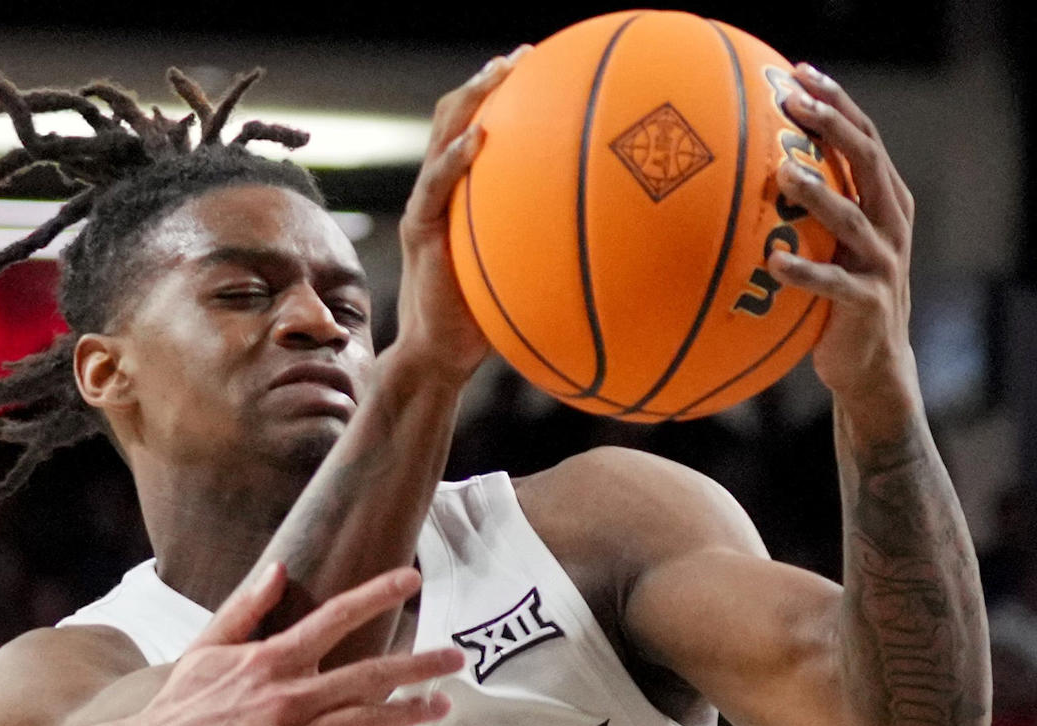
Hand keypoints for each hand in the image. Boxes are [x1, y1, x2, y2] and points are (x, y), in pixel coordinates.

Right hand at [110, 561, 458, 725]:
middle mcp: (286, 697)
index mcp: (269, 661)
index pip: (333, 619)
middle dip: (416, 665)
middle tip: (456, 658)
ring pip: (361, 724)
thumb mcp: (206, 648)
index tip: (413, 579)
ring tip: (441, 707)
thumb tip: (279, 570)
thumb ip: (245, 609)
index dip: (377, 596)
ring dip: (407, 715)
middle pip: (364, 675)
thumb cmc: (175, 708)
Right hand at [388, 53, 518, 378]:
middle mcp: (442, 192)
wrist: (440, 357)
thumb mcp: (524, 277)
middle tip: (521, 57)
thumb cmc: (487, 324)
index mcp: (464, 196)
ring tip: (497, 75)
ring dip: (470, 101)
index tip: (539, 67)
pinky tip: (479, 139)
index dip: (501, 96)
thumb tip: (617, 239)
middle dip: (487, 82)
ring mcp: (427, 208)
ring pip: (442, 137)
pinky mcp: (419, 231)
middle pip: (456, 117)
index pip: (477, 129)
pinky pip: (435, 186)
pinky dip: (455, 159)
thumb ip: (550, 249)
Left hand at [772, 66, 919, 414]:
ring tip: (785, 174)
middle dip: (832, 126)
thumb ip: (814, 208)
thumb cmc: (840, 300)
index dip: (836, 103)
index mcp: (886, 201)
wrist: (873, 368)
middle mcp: (891, 224)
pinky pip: (833, 284)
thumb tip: (751, 169)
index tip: (800, 73)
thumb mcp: (834, 247)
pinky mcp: (868, 303)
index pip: (865, 138)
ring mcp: (883, 263)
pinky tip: (773, 263)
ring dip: (818, 193)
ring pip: (852, 218)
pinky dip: (804, 272)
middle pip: (868, 160)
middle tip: (794, 103)